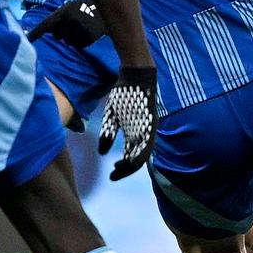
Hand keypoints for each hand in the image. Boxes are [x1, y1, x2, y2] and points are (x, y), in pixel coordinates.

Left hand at [26, 0, 105, 48]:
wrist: (107, 9)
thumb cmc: (83, 9)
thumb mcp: (69, 8)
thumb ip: (56, 18)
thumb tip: (41, 32)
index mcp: (64, 12)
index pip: (46, 24)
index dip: (35, 33)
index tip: (27, 40)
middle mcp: (71, 21)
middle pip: (57, 36)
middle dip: (62, 32)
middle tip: (73, 24)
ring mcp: (81, 29)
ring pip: (68, 42)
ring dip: (72, 38)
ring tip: (82, 28)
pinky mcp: (90, 37)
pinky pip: (79, 45)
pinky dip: (81, 41)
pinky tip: (88, 32)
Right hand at [98, 66, 157, 180]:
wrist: (135, 76)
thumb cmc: (125, 96)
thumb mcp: (112, 117)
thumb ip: (108, 134)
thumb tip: (101, 153)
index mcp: (137, 134)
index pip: (132, 156)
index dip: (123, 168)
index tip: (112, 174)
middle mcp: (144, 135)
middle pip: (138, 159)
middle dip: (125, 170)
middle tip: (114, 175)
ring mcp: (149, 129)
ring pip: (143, 154)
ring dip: (132, 165)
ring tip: (119, 169)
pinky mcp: (151, 122)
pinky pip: (148, 143)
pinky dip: (140, 154)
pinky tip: (131, 160)